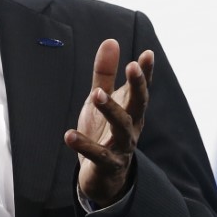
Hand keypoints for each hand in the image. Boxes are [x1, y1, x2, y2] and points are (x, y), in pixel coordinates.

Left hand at [64, 39, 153, 207]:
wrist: (102, 176)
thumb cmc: (103, 131)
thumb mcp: (102, 99)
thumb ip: (105, 73)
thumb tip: (111, 41)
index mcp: (130, 109)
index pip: (140, 88)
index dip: (145, 72)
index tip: (147, 54)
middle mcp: (131, 126)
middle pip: (138, 105)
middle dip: (137, 86)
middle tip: (132, 66)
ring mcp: (122, 146)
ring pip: (121, 127)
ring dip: (110, 109)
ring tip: (96, 94)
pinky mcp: (108, 163)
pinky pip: (98, 155)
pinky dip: (84, 145)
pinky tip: (68, 135)